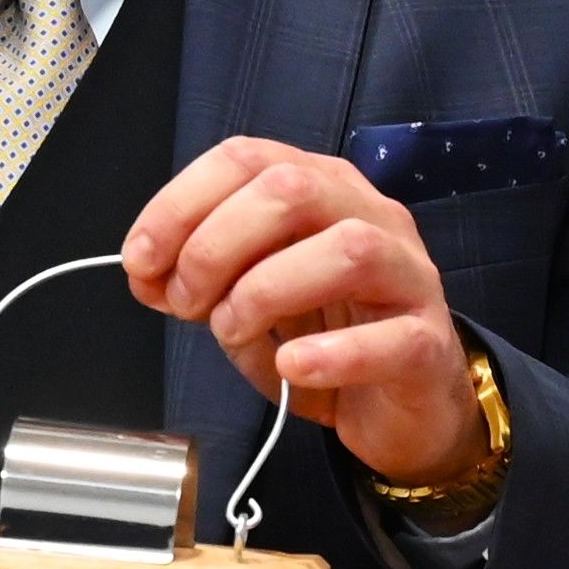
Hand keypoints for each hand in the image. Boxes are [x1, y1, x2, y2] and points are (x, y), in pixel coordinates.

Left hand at [124, 138, 482, 489]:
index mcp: (322, 191)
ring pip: (349, 248)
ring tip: (232, 332)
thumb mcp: (249, 301)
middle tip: (187, 303)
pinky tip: (293, 366)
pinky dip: (331, 353)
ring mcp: (407, 277)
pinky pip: (390, 338)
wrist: (401, 408)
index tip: (140, 259)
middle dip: (215, 246)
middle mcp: (370, 217)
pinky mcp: (427, 344)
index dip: (180, 204)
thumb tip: (147, 271)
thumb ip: (203, 278)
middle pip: (292, 191)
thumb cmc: (328, 339)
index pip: (247, 160)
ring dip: (266, 291)